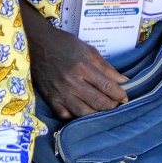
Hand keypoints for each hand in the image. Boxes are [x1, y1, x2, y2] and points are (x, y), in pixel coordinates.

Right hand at [20, 0, 127, 119]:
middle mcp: (72, 82)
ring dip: (97, 114)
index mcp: (83, 66)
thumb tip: (124, 81)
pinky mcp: (50, 99)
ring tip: (102, 111)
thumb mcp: (88, 50)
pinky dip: (77, 118)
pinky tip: (84, 114)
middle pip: (98, 102)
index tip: (124, 98)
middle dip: (111, 106)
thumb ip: (106, 67)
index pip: (107, 86)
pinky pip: (66, 116)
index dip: (119, 94)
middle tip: (116, 105)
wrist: (37, 43)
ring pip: (84, 113)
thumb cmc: (65, 44)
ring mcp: (60, 93)